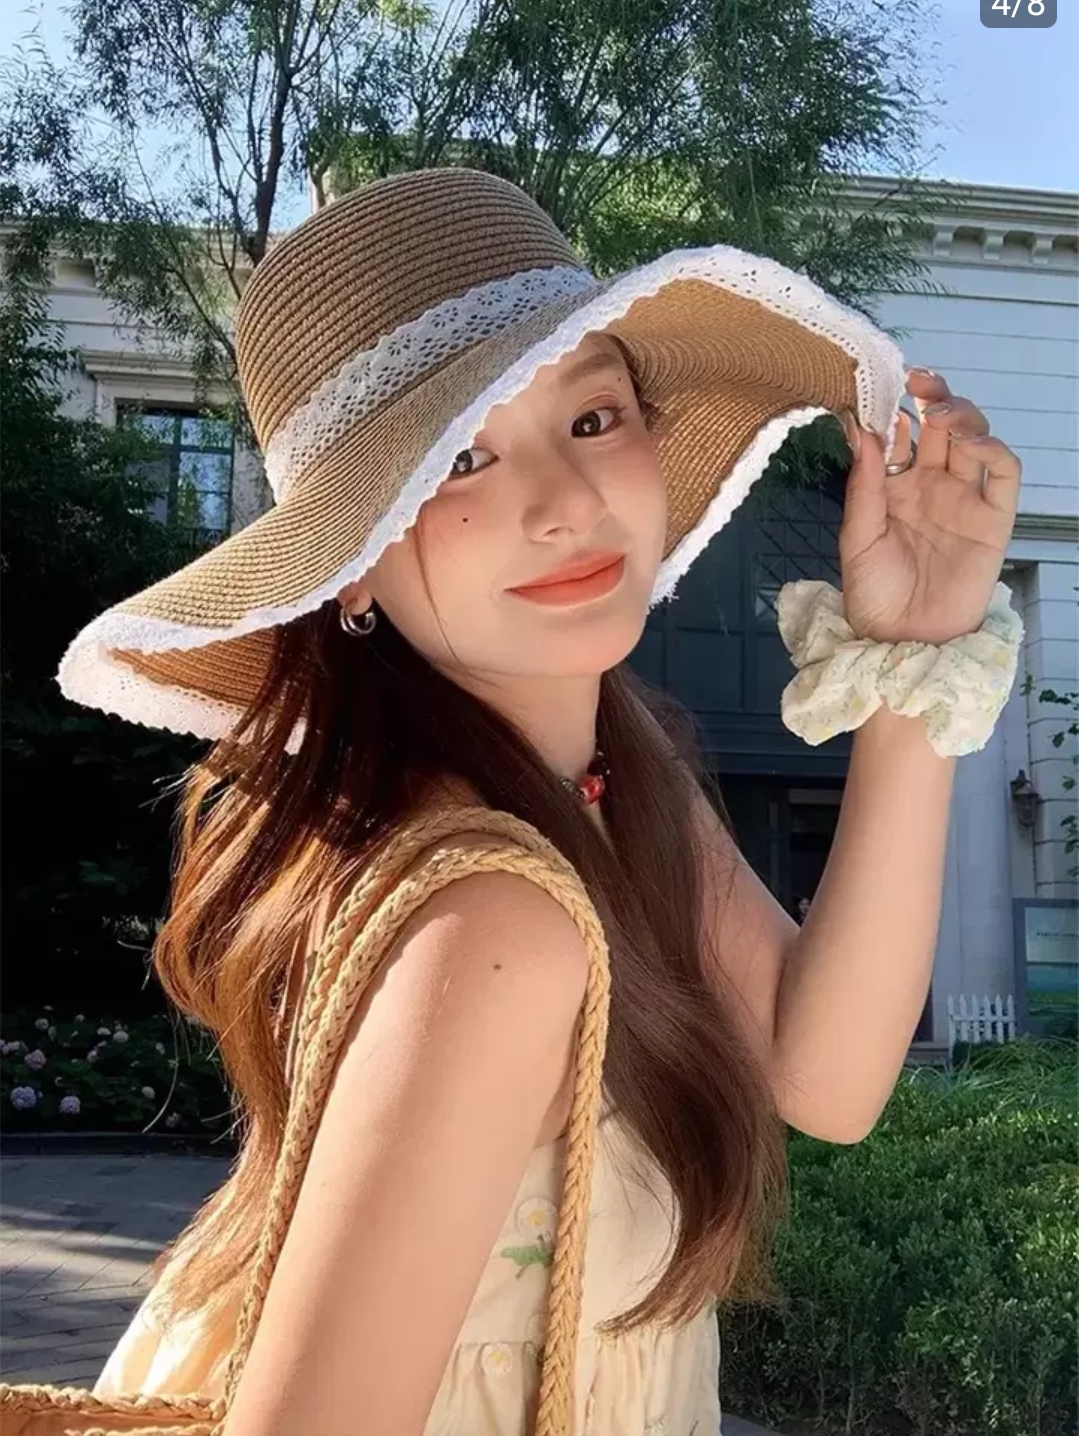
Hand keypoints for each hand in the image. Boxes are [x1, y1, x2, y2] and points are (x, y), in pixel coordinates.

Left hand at [838, 369, 1020, 644]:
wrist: (902, 642)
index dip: (890, 408)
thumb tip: (857, 428)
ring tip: (941, 408)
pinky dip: (993, 449)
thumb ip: (862, 485)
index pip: (898, 434)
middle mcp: (930, 485)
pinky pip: (1003, 474)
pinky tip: (972, 441)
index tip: (876, 387)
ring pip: (972, 438)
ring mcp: (963, 498)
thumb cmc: (874, 596)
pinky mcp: (993, 517)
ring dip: (961, 414)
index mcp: (893, 487)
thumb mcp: (857, 538)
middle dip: (930, 396)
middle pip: (939, 426)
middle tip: (915, 379)